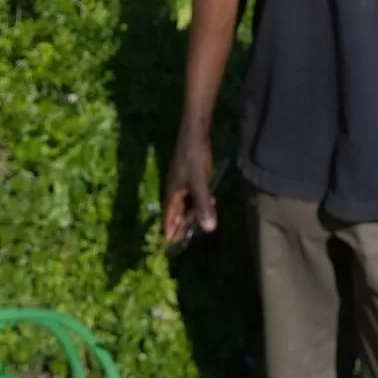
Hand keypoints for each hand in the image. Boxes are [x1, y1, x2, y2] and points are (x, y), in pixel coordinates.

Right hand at [164, 130, 215, 244]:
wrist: (196, 132)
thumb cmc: (195, 157)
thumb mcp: (200, 183)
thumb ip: (203, 205)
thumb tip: (208, 229)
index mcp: (172, 194)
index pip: (167, 219)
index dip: (172, 232)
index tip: (177, 245)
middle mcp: (174, 190)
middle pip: (176, 213)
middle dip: (184, 224)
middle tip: (195, 234)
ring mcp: (181, 182)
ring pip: (185, 204)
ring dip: (194, 212)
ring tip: (206, 219)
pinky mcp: (189, 176)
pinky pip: (191, 194)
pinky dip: (199, 201)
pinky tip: (210, 201)